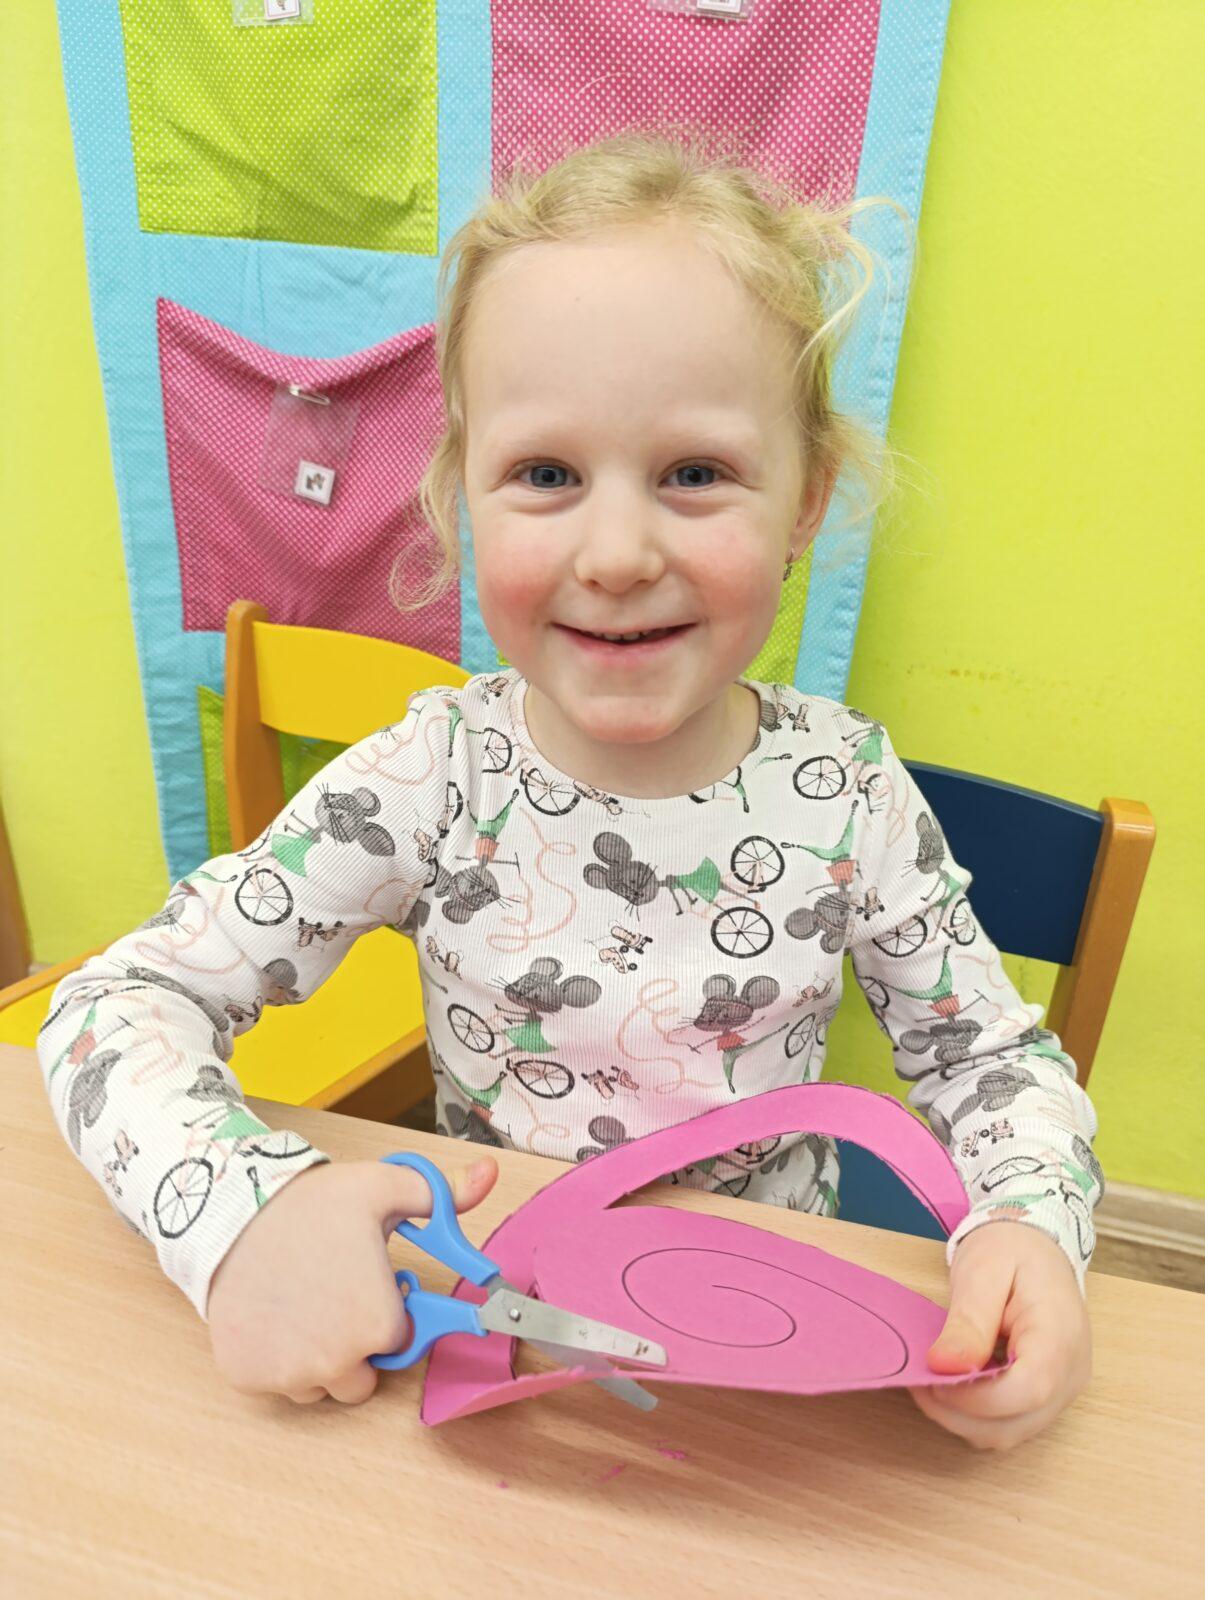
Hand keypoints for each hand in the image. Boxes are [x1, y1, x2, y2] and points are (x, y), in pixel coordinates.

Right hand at [206, 1154, 498, 1404]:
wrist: (232, 1213)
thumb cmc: (312, 1205)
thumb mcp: (385, 1188)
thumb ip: (441, 1194)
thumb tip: (490, 1173)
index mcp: (379, 1325)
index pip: (399, 1338)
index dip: (388, 1309)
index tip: (369, 1283)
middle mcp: (336, 1364)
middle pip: (362, 1374)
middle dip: (356, 1343)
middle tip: (335, 1294)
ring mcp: (289, 1375)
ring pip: (319, 1384)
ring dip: (317, 1355)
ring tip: (302, 1301)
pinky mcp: (248, 1376)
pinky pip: (275, 1381)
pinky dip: (275, 1356)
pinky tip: (272, 1313)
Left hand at [908, 1219, 1090, 1449]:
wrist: (1038, 1244)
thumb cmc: (1012, 1249)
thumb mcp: (984, 1270)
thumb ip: (968, 1320)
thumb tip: (944, 1366)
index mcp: (1060, 1337)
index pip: (1026, 1391)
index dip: (974, 1398)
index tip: (932, 1379)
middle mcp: (1070, 1374)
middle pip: (1015, 1424)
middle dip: (959, 1413)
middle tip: (919, 1379)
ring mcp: (1063, 1389)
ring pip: (1011, 1432)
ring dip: (964, 1419)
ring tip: (932, 1381)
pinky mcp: (1048, 1394)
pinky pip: (1011, 1421)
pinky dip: (977, 1414)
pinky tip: (954, 1384)